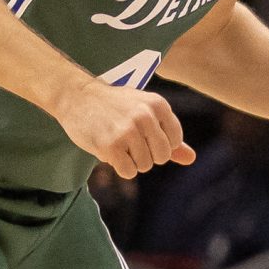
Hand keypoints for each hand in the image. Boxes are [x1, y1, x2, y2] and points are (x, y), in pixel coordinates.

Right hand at [56, 79, 193, 180]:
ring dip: (131, 161)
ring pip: (145, 165)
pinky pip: (128, 172)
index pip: (174, 142)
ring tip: (117, 142)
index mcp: (158, 105)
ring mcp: (128, 130)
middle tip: (129, 142)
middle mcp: (146, 116)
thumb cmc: (114, 106)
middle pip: (162, 157)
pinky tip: (110, 151)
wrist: (77, 96)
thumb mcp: (145, 112)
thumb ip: (168, 135)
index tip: (143, 134)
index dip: (159, 144)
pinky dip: (120, 167)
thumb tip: (191, 159)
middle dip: (147, 155)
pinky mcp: (111, 145)